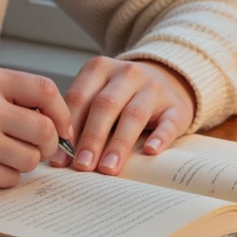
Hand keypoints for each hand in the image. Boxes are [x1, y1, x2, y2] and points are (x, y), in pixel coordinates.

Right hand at [0, 68, 73, 192]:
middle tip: (38, 150)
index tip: (61, 127)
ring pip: (31, 159)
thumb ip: (11, 95)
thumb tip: (59, 118)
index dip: (61, 112)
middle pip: (45, 130)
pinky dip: (2, 177)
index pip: (45, 90)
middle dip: (49, 145)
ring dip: (22, 162)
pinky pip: (10, 178)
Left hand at [53, 56, 196, 175]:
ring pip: (134, 115)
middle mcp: (126, 74)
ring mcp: (153, 88)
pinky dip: (159, 137)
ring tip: (108, 168)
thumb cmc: (121, 95)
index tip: (61, 156)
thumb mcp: (98, 93)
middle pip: (105, 106)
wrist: (167, 79)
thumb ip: (80, 117)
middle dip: (91, 138)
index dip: (68, 127)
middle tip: (82, 166)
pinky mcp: (175, 107)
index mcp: (99, 68)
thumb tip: (60, 157)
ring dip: (119, 144)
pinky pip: (168, 122)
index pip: (79, 97)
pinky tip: (150, 152)